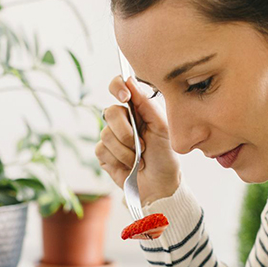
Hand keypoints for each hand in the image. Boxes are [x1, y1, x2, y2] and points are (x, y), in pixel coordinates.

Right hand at [95, 76, 180, 205]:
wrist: (160, 185)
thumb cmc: (165, 156)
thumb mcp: (162, 128)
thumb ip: (147, 104)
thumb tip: (130, 80)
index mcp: (137, 109)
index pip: (119, 87)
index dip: (117, 87)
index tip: (124, 97)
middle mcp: (122, 120)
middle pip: (110, 112)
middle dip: (127, 132)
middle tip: (142, 145)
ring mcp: (111, 137)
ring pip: (106, 134)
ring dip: (126, 151)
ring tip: (139, 159)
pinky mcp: (104, 154)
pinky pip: (102, 150)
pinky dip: (119, 160)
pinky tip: (129, 166)